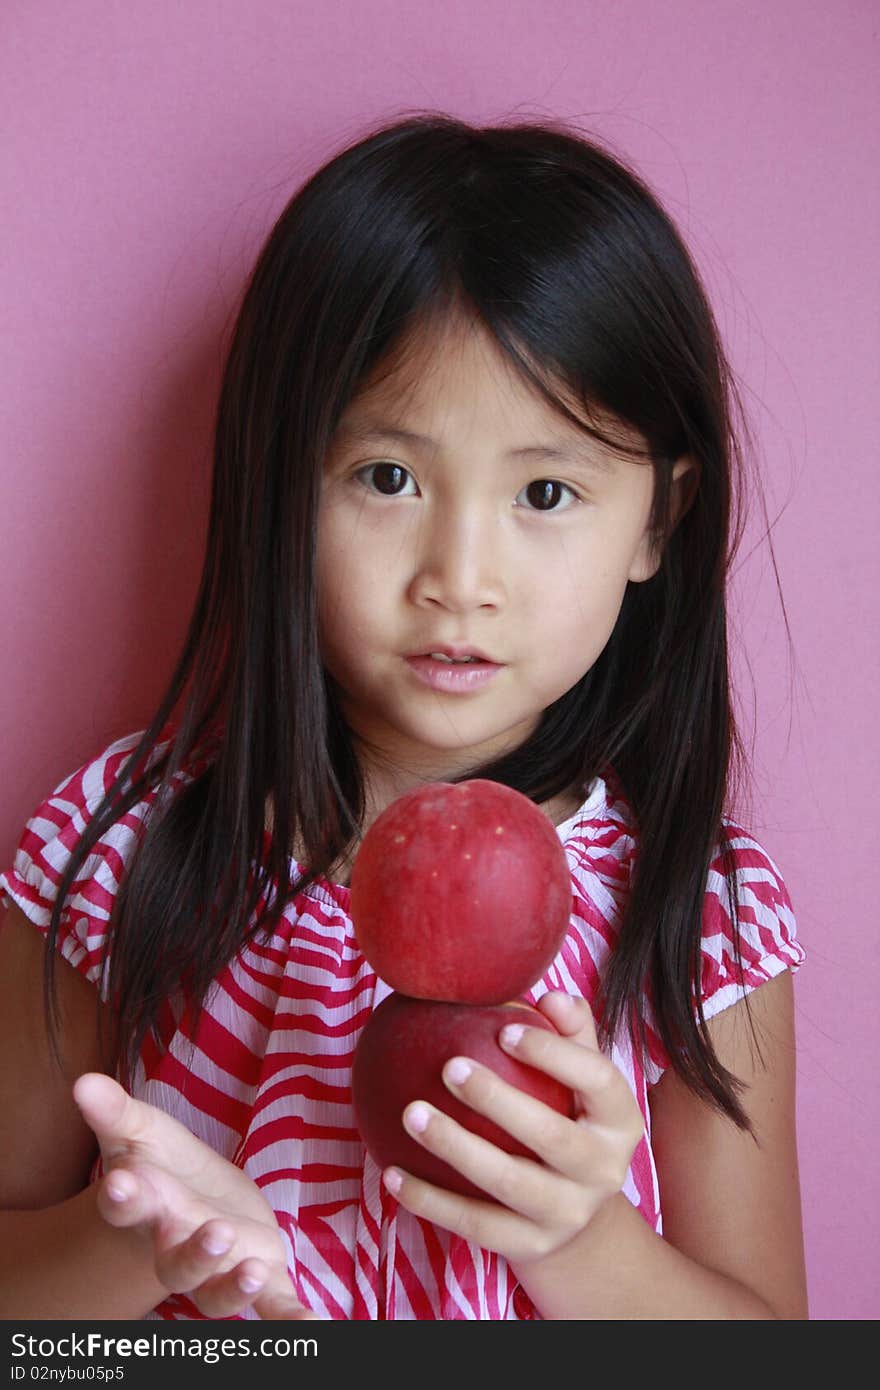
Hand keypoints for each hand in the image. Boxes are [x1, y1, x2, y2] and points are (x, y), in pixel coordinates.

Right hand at [73, 1073, 316, 1319]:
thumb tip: (82, 1080)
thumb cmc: (159, 1167)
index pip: (126, 1206)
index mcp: (145, 1208)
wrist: (186, 1204)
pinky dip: (290, 1317)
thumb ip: (114, 1110)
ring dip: (233, 1284)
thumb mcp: (140, 1130)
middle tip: (212, 1230)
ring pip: (215, 1290)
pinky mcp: (256, 1271)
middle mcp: (174, 1247)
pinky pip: (272, 1304)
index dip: (122, 1198)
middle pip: (175, 1259)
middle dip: (192, 1250)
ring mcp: (215, 1267)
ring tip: (253, 1269)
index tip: (119, 1183)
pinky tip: (314, 1326)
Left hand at [381, 991, 644, 1264]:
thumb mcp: (583, 1082)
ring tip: (412, 1113)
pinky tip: (392, 1173)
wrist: (580, 1222)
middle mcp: (603, 1171)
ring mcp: (567, 1214)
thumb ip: (570, 1035)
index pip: (598, 1080)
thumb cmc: (570, 1122)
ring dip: (456, 1148)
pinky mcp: (529, 1246)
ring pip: (508, 1183)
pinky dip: (430, 1201)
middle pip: (553, 1136)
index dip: (554, 1053)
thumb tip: (551, 995)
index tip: (503, 1027)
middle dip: (499, 1101)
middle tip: (449, 1066)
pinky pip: (474, 1224)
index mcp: (620, 1121)